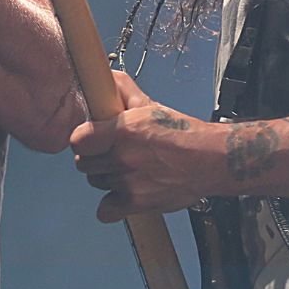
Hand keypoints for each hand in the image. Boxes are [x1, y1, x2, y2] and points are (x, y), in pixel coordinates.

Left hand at [69, 69, 215, 220]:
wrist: (210, 160)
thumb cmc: (182, 133)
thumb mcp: (149, 105)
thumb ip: (122, 90)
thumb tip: (103, 77)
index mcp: (122, 130)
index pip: (77, 140)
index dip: (82, 140)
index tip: (91, 140)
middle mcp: (123, 157)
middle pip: (84, 163)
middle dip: (95, 158)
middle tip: (113, 154)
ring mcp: (128, 182)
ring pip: (96, 183)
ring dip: (106, 178)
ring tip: (127, 169)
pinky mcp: (137, 203)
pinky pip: (105, 211)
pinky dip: (111, 206)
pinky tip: (123, 194)